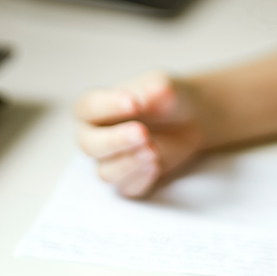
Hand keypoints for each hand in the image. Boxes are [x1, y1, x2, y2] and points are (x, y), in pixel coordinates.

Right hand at [75, 72, 204, 197]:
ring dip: (129, 163)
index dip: (107, 106)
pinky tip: (156, 166)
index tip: (134, 103)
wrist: (188, 119)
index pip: (88, 107)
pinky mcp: (130, 179)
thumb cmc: (165, 98)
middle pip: (90, 145)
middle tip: (142, 133)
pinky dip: (141, 179)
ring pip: (106, 172)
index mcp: (95, 107)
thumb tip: (154, 92)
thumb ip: (157, 90)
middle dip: (116, 140)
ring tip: (154, 151)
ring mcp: (111, 160)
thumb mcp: (165, 87)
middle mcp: (96, 136)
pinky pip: (127, 188)